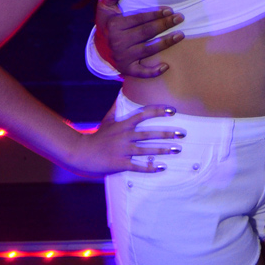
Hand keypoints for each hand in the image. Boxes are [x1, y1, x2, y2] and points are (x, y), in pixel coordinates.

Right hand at [68, 101, 185, 175]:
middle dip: (167, 133)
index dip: (158, 111)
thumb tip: (121, 96)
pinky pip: (137, 166)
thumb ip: (116, 109)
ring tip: (177, 150)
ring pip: (146, 150)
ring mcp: (123, 150)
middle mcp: (125, 136)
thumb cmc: (96, 137)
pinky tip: (161, 167)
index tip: (172, 110)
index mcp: (123, 124)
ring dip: (163, 150)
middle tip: (182, 134)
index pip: (144, 114)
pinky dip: (150, 167)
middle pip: (149, 134)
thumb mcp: (106, 121)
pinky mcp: (120, 163)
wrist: (81, 153)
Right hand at [95, 0, 184, 77]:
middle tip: (179, 18)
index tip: (169, 10)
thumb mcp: (105, 7)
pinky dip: (153, 71)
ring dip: (166, 42)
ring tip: (180, 35)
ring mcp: (123, 57)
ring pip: (148, 49)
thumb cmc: (108, 23)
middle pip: (146, 32)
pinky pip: (141, 72)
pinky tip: (166, 66)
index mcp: (115, 26)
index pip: (139, 19)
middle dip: (165, 24)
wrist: (99, 46)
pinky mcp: (126, 69)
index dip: (155, 14)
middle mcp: (118, 42)